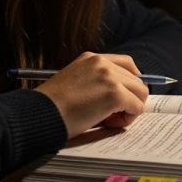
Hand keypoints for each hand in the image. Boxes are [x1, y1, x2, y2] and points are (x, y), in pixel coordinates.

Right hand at [33, 52, 147, 137]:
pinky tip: (107, 123)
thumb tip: (125, 97)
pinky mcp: (115, 93)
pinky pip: (137, 107)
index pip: (127, 65)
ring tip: (108, 120)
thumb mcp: (75, 84)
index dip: (128, 85)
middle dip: (129, 99)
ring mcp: (109, 76)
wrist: (40, 114)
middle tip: (109, 115)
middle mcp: (102, 62)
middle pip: (137, 79)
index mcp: (91, 58)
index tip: (120, 100)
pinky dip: (127, 119)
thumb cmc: (52, 107)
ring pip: (140, 93)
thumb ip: (98, 83)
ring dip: (129, 109)